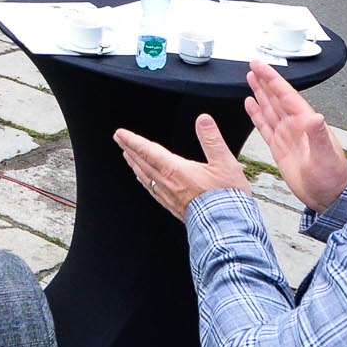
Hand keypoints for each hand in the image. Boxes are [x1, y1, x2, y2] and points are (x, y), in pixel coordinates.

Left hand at [113, 115, 249, 220]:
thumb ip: (212, 139)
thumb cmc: (226, 196)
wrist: (227, 226)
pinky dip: (144, 180)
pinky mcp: (173, 206)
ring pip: (145, 176)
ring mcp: (168, 196)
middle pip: (142, 162)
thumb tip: (203, 120)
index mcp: (176, 170)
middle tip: (118, 139)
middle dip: (129, 149)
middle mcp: (167, 183)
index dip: (132, 141)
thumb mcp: (224, 163)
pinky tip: (144, 180)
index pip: (148, 151)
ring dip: (134, 164)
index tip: (120, 133)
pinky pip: (152, 190)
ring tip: (128, 156)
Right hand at [244, 59, 346, 211]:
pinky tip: (251, 105)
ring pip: (270, 109)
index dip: (272, 80)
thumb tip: (316, 117)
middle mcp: (296, 126)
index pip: (286, 95)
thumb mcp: (326, 157)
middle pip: (276, 98)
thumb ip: (319, 136)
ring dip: (260, 94)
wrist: (329, 198)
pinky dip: (257, 114)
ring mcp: (287, 136)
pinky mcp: (279, 148)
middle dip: (265, 81)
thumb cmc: (333, 178)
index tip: (260, 66)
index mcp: (306, 123)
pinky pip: (265, 126)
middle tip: (253, 66)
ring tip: (250, 79)